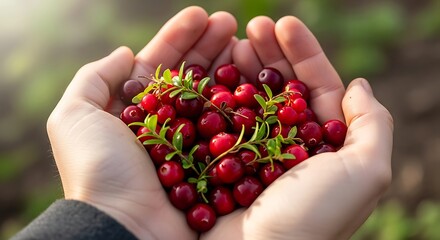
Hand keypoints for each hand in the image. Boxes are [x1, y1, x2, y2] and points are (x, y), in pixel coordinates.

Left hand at [46, 6, 236, 239]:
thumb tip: (126, 54)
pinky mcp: (216, 163)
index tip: (201, 15)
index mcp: (138, 111)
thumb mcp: (74, 117)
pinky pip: (233, 128)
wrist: (125, 227)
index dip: (179, 38)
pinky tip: (254, 81)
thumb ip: (93, 79)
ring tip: (244, 40)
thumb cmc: (98, 171)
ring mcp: (194, 144)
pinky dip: (243, 104)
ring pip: (214, 97)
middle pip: (192, 77)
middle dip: (209, 46)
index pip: (162, 65)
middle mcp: (167, 125)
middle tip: (230, 21)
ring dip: (229, 68)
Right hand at [200, 16, 392, 239]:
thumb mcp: (364, 173)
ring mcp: (251, 154)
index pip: (317, 88)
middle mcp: (287, 148)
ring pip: (248, 100)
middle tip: (252, 26)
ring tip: (230, 41)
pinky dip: (214, 96)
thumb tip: (358, 85)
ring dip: (241, 68)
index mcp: (323, 146)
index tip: (284, 23)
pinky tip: (209, 74)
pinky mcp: (220, 163)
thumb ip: (372, 125)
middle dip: (269, 54)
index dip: (303, 53)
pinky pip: (218, 121)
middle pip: (280, 89)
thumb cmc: (312, 220)